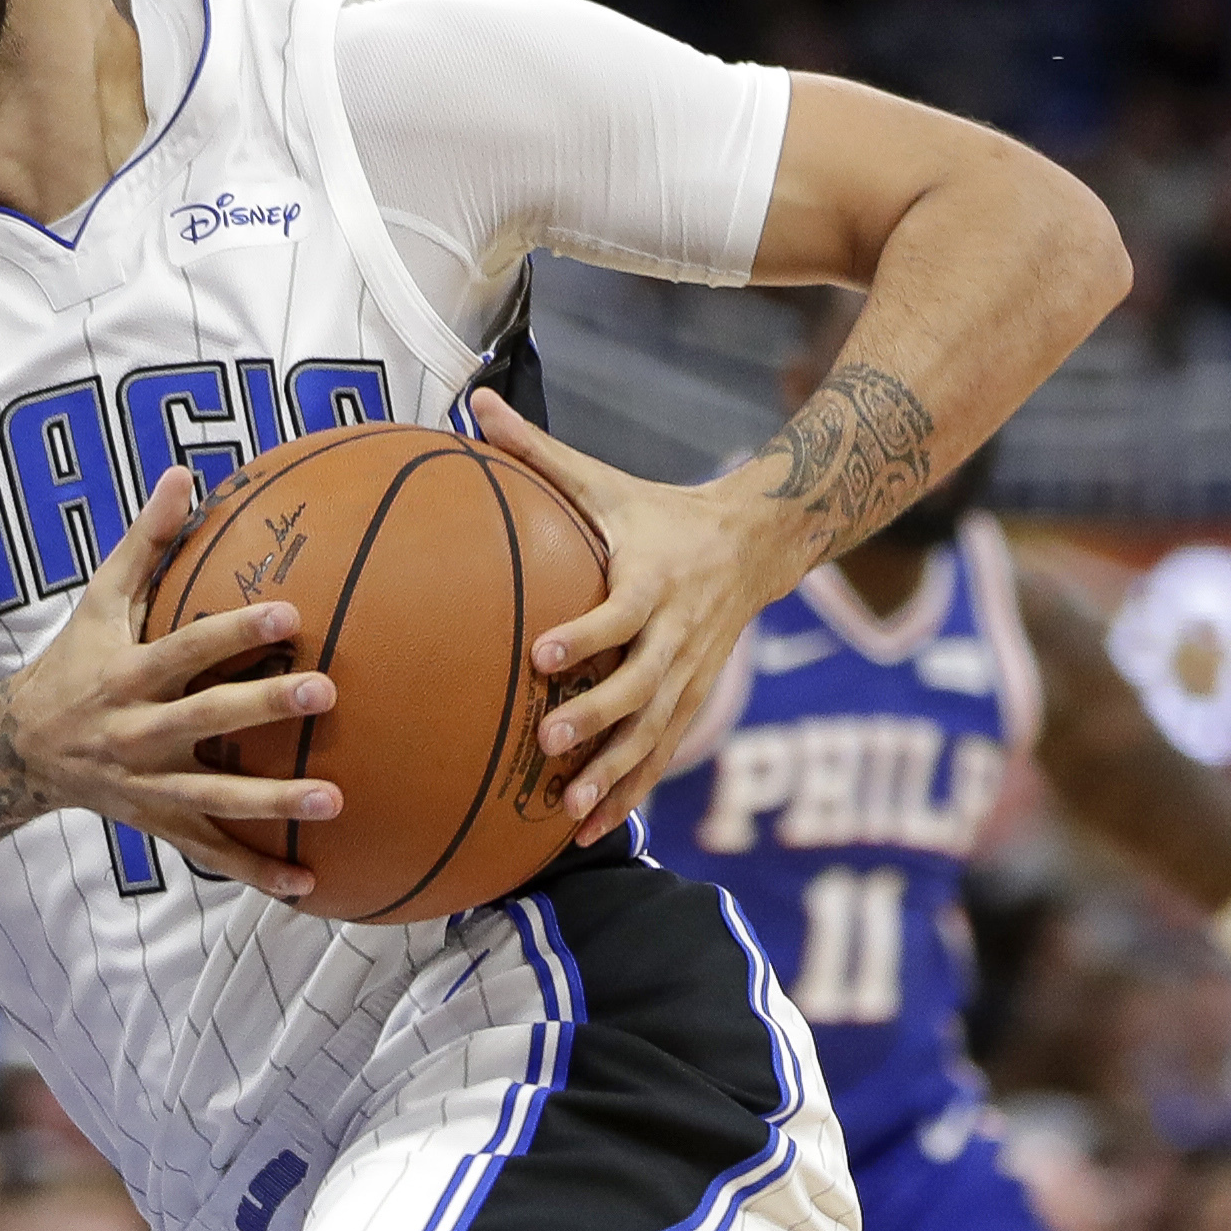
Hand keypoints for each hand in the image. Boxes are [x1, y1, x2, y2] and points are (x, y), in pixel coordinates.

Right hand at [7, 469, 336, 898]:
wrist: (21, 750)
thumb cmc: (74, 662)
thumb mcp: (99, 600)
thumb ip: (144, 542)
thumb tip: (184, 474)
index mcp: (127, 674)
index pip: (186, 649)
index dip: (234, 631)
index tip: (290, 614)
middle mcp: (137, 733)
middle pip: (206, 719)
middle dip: (264, 709)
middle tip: (326, 694)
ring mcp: (148, 785)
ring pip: (215, 797)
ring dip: (274, 804)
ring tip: (335, 801)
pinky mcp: (159, 823)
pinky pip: (211, 853)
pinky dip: (257, 873)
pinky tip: (309, 886)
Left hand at [474, 391, 791, 843]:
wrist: (757, 543)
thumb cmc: (657, 510)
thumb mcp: (605, 480)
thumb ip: (536, 450)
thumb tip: (473, 402)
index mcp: (652, 579)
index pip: (619, 613)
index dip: (586, 635)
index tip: (543, 655)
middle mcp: (677, 633)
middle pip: (640, 684)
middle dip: (597, 717)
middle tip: (549, 743)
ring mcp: (690, 674)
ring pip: (655, 732)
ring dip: (615, 773)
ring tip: (570, 810)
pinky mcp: (694, 701)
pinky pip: (662, 753)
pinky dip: (630, 791)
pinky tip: (589, 828)